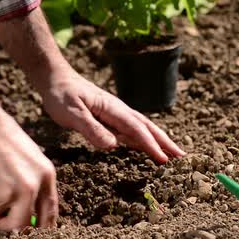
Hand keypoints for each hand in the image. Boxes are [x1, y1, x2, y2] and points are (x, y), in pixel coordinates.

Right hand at [0, 109, 58, 230]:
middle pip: (21, 224)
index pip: (49, 212)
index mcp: (46, 176)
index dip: (42, 227)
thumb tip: (31, 215)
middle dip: (9, 225)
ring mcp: (7, 194)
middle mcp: (30, 188)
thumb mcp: (31, 157)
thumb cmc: (1, 137)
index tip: (35, 233)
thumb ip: (34, 183)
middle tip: (0, 218)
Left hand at [39, 68, 185, 163]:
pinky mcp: (110, 118)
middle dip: (165, 143)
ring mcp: (116, 114)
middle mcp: (119, 111)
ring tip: (174, 155)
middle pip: (147, 128)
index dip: (151, 145)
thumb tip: (113, 146)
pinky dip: (145, 140)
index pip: (136, 129)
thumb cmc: (61, 95)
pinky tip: (149, 149)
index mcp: (113, 109)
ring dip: (159, 142)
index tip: (164, 159)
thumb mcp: (72, 113)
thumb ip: (91, 129)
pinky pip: (132, 131)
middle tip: (182, 158)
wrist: (56, 79)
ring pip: (143, 129)